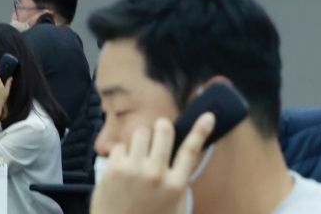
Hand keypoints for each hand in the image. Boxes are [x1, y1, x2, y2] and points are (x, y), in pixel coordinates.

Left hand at [90, 112, 215, 213]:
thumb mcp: (175, 207)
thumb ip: (180, 182)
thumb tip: (183, 155)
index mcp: (175, 185)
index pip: (190, 150)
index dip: (200, 130)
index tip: (208, 116)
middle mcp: (155, 175)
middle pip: (164, 130)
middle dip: (162, 128)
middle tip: (160, 133)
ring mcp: (133, 171)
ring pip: (141, 132)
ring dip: (141, 140)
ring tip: (139, 155)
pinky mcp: (112, 170)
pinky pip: (120, 146)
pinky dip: (122, 154)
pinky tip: (122, 168)